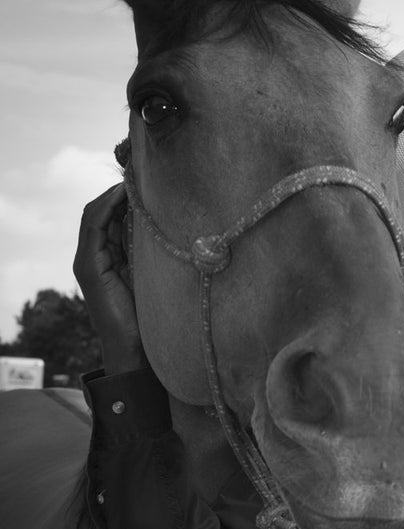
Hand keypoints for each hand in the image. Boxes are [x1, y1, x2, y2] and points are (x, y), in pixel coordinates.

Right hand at [74, 184, 146, 374]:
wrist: (138, 347)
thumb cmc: (155, 314)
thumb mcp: (159, 274)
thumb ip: (159, 253)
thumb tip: (181, 228)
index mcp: (113, 256)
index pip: (113, 216)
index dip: (128, 196)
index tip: (150, 180)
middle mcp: (96, 256)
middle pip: (103, 210)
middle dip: (121, 190)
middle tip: (143, 172)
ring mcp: (88, 261)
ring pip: (95, 214)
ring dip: (114, 193)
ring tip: (135, 178)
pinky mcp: (88, 267)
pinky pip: (94, 227)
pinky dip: (107, 207)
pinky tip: (123, 194)